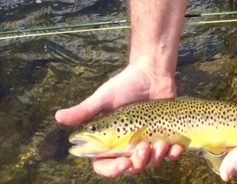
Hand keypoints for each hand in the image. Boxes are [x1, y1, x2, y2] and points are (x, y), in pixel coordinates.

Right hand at [56, 62, 184, 177]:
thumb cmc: (126, 84)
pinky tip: (174, 147)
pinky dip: (172, 154)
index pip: (105, 166)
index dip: (112, 170)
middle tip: (143, 148)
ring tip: (160, 143)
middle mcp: (128, 145)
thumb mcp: (104, 98)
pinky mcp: (165, 136)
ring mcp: (148, 142)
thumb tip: (57, 117)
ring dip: (155, 158)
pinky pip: (170, 154)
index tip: (122, 162)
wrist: (152, 72)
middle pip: (130, 169)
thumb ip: (84, 111)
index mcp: (110, 140)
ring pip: (151, 164)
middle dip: (137, 164)